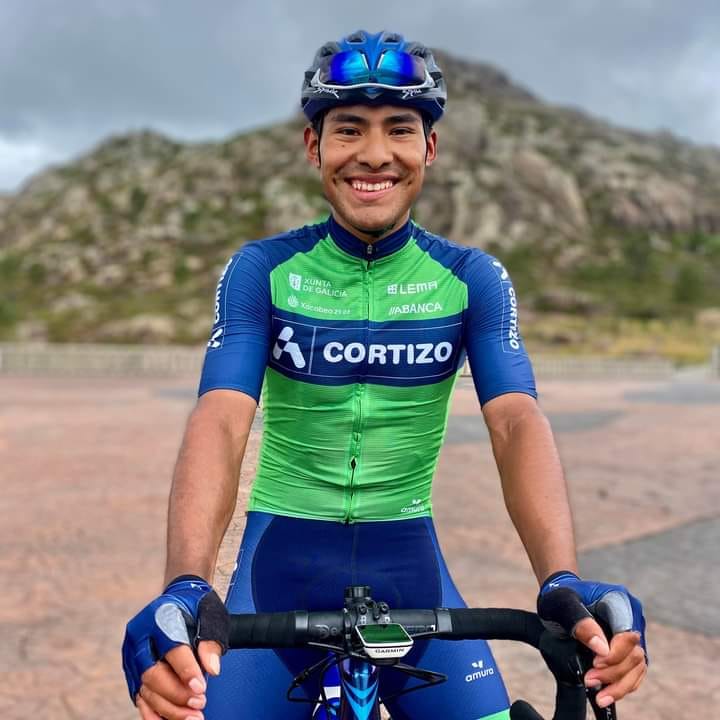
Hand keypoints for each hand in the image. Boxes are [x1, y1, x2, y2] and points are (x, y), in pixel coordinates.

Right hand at [122, 576, 229, 718]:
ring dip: (169, 708)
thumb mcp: (210, 615)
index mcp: (159, 617)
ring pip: (145, 689)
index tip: (201, 689)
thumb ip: (210, 639)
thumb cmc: (195, 607)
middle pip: (152, 673)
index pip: (171, 648)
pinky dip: (153, 712)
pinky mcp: (132, 671)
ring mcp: (132, 655)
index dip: (186, 671)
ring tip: (192, 717)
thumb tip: (212, 669)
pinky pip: (140, 696)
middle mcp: (139, 637)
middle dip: (177, 694)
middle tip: (199, 704)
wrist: (178, 600)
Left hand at [537, 571, 646, 708]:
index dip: (615, 653)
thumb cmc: (559, 597)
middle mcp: (631, 617)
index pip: (627, 633)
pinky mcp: (627, 649)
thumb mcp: (560, 604)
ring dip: (619, 685)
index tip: (594, 663)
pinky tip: (605, 695)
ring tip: (598, 696)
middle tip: (588, 680)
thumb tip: (603, 650)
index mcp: (618, 600)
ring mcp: (630, 634)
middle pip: (635, 653)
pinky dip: (621, 686)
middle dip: (613, 673)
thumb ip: (580, 622)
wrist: (559, 599)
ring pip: (637, 667)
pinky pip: (633, 672)